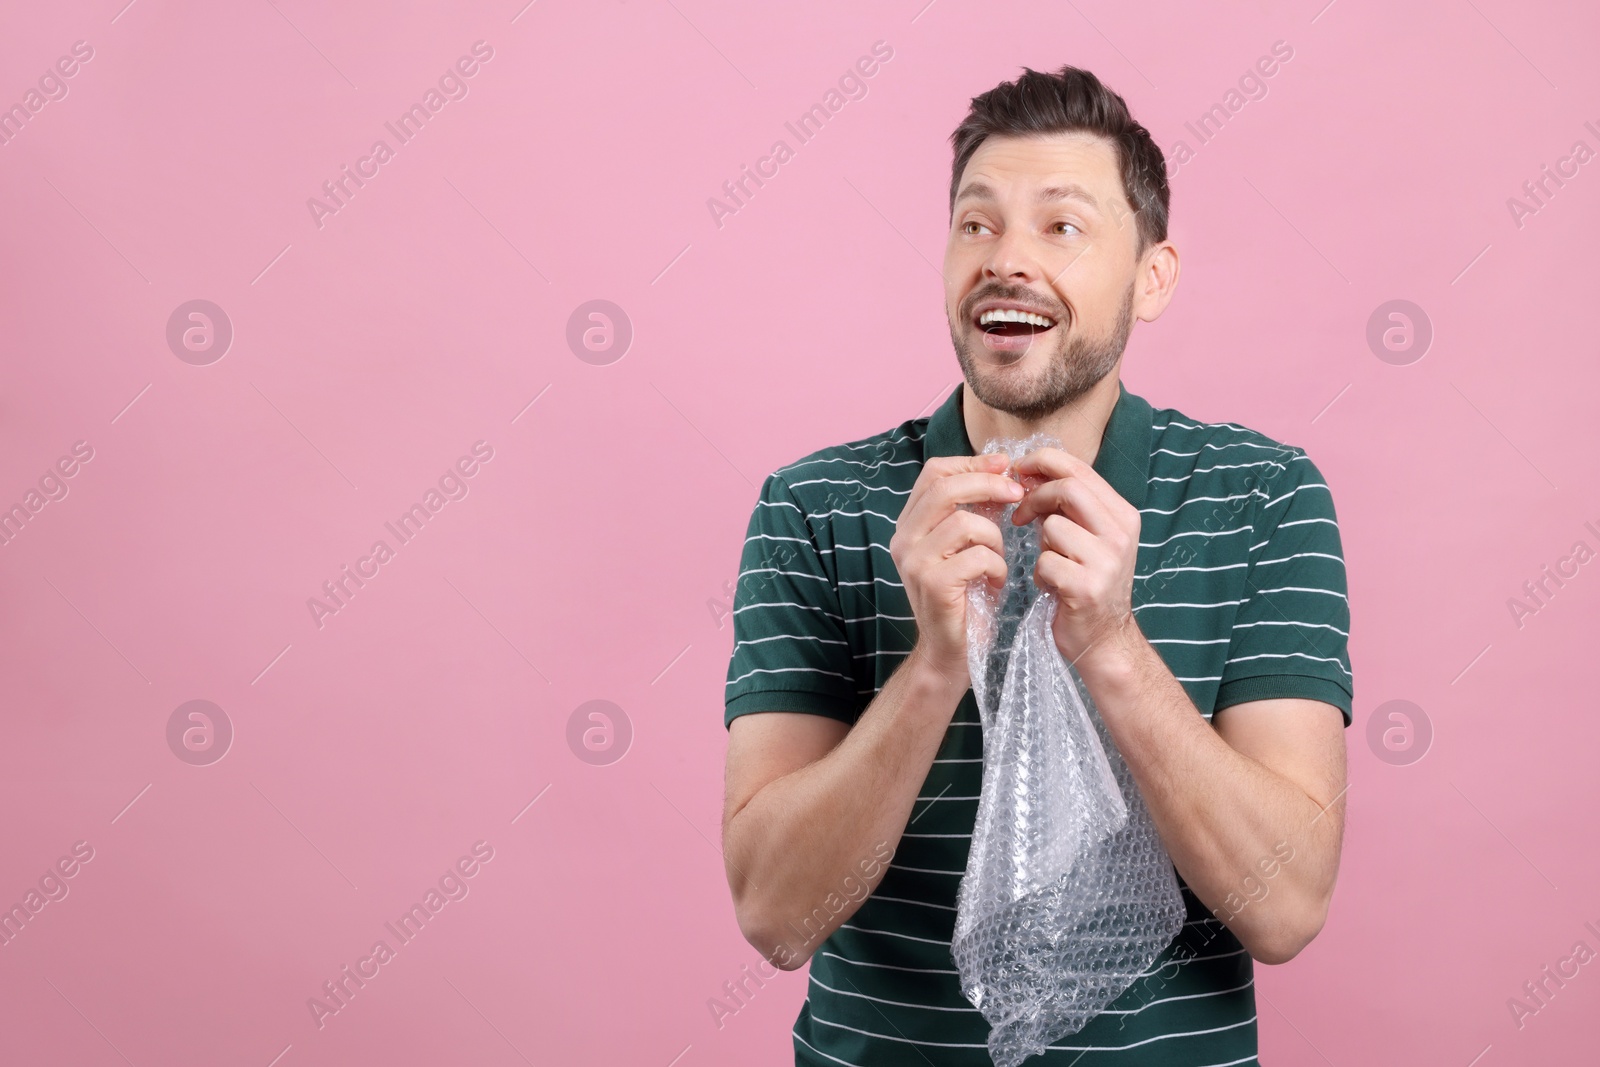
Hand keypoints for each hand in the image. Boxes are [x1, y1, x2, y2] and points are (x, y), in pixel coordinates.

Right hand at [889, 453, 1022, 684]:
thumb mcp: (966, 546)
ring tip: (999, 559)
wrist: (952, 653)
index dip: (971, 462)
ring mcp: (915, 562)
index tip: (1004, 465)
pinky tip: (995, 584)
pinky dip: (997, 567)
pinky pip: (978, 557)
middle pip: (945, 488)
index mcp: (910, 524)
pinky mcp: (933, 584)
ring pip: (965, 523)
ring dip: (995, 538)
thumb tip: (1001, 470)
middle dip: (988, 484)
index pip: (934, 472)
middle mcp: (904, 539)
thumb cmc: (965, 598)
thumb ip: (974, 510)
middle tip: (1018, 492)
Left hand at [1010, 447, 1142, 674]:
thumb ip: (1067, 507)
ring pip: (1053, 526)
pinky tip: (1052, 586)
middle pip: (1068, 488)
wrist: (1104, 639)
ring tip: (1051, 562)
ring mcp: (1107, 561)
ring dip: (1040, 544)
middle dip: (1034, 496)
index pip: (1079, 468)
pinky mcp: (1087, 587)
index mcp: (1122, 515)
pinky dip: (1040, 573)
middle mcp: (1120, 533)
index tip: (1018, 470)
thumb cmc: (1088, 583)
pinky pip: (1046, 562)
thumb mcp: (1087, 538)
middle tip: (1019, 514)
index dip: (1042, 462)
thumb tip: (1029, 474)